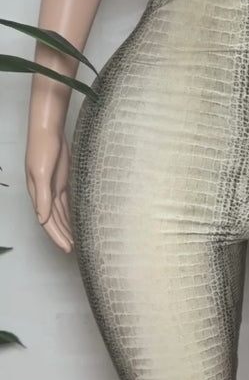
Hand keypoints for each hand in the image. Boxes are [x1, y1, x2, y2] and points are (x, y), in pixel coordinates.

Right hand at [25, 130, 73, 252]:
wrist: (49, 130)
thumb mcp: (41, 173)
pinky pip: (68, 203)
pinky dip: (72, 214)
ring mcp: (54, 188)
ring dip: (68, 227)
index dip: (56, 236)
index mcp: (37, 194)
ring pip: (62, 214)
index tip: (67, 248)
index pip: (47, 222)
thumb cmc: (42, 149)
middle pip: (54, 221)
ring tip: (78, 241)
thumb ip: (42, 196)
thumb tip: (42, 218)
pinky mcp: (64, 181)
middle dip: (62, 236)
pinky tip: (79, 221)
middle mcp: (45, 194)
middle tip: (74, 250)